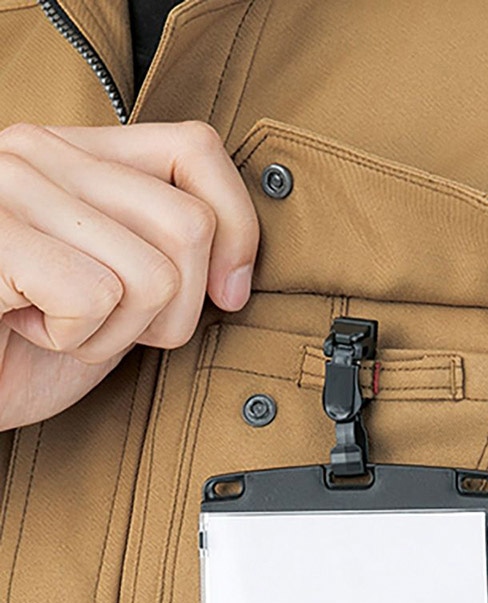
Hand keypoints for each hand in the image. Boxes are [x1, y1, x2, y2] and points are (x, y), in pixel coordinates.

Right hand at [0, 121, 258, 429]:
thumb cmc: (32, 343)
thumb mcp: (121, 290)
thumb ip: (168, 254)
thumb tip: (239, 271)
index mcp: (77, 153)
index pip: (197, 149)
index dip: (237, 228)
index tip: (229, 291)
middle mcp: (39, 153)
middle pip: (191, 224)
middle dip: (177, 307)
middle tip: (116, 321)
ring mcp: (8, 187)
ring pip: (154, 274)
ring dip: (120, 331)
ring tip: (65, 323)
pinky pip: (95, 296)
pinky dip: (78, 339)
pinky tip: (31, 328)